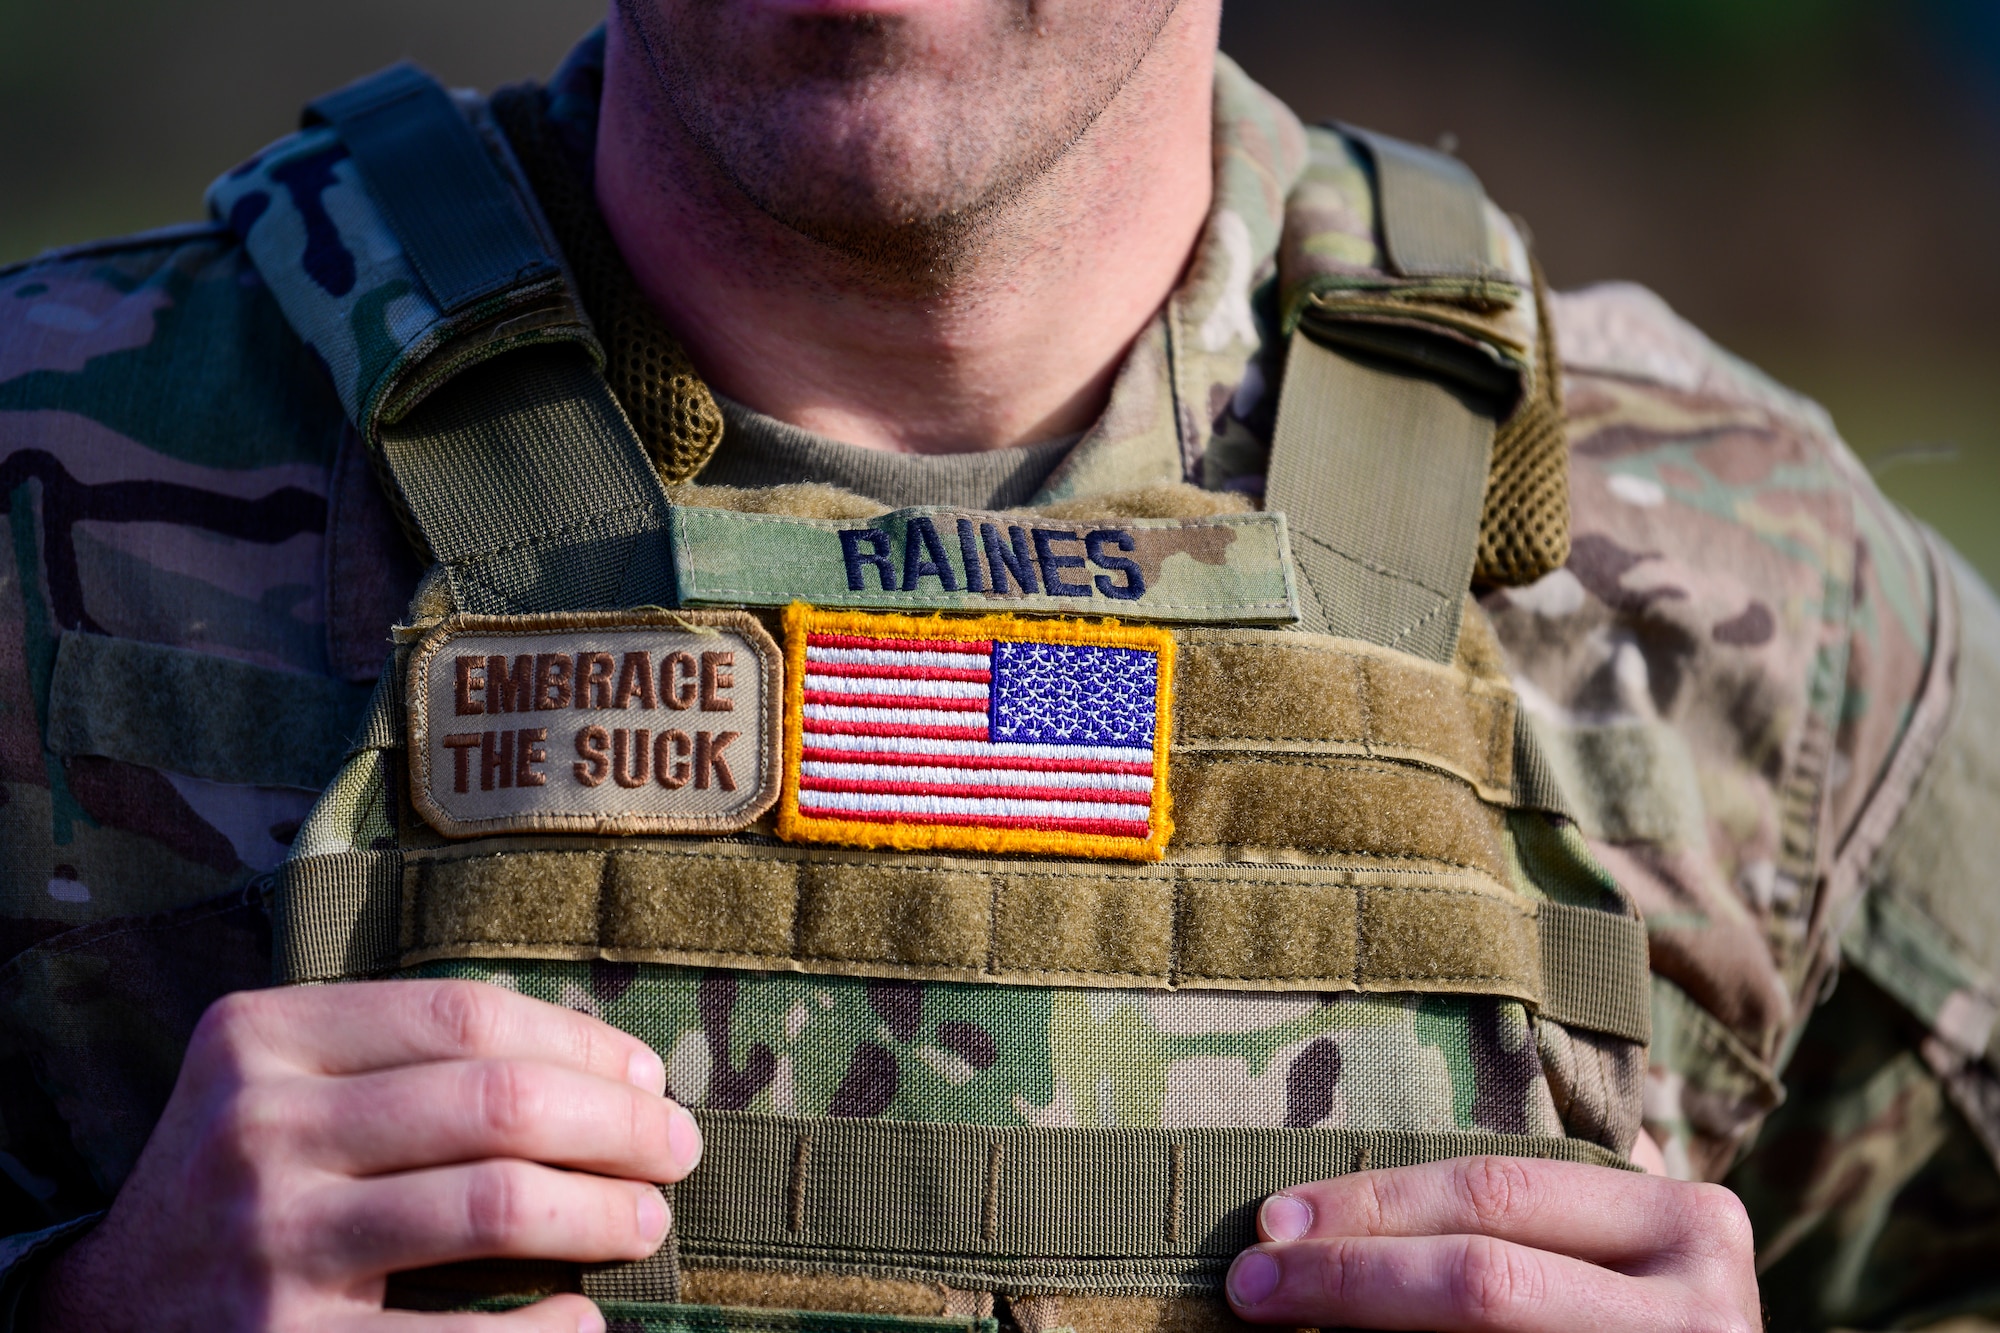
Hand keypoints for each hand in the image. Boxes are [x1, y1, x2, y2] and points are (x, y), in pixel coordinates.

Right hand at [25, 980, 701, 1332]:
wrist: (109, 1314)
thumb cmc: (246, 1177)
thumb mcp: (286, 1083)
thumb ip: (408, 1055)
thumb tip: (610, 1071)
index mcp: (265, 1039)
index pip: (465, 1017)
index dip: (580, 1043)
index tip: (646, 1076)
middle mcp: (259, 1128)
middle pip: (497, 1101)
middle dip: (617, 1125)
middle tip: (677, 1151)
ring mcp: (270, 1239)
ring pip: (494, 1202)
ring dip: (603, 1211)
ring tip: (647, 1221)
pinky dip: (547, 1329)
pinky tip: (583, 1320)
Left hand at [1224, 1146, 1759, 1331]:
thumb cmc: (1649, 1301)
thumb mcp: (1627, 1231)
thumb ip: (1556, 1184)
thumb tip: (1369, 1146)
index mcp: (1690, 1222)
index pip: (1497, 1194)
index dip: (1372, 1203)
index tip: (1272, 1217)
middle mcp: (1703, 1308)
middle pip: (1480, 1281)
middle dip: (1346, 1274)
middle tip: (1250, 1280)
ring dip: (1359, 1328)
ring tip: (1277, 1315)